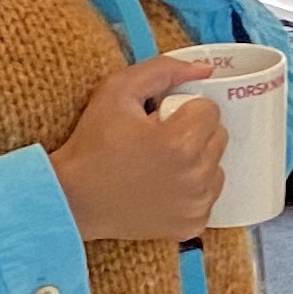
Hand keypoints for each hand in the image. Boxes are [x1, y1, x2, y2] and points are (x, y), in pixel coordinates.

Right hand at [52, 52, 227, 240]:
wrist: (74, 198)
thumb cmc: (92, 144)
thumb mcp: (116, 91)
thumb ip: (163, 70)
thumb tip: (205, 69)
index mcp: (180, 143)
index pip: (210, 110)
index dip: (183, 110)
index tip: (159, 120)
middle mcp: (195, 177)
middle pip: (218, 138)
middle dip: (193, 134)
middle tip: (158, 141)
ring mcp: (196, 205)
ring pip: (217, 167)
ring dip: (197, 161)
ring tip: (161, 164)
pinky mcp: (193, 225)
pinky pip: (209, 196)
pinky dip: (192, 189)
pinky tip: (163, 187)